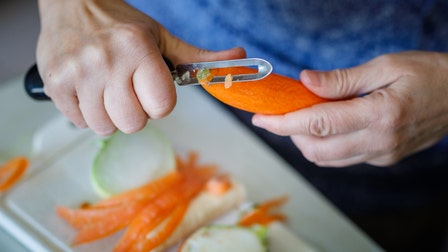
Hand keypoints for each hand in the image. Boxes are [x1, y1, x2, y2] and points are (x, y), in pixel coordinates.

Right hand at [37, 0, 245, 134]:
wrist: (73, 3)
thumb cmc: (121, 23)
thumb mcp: (163, 37)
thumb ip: (199, 56)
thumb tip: (238, 58)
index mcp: (137, 49)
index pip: (161, 106)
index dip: (160, 102)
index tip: (152, 89)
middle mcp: (106, 62)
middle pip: (133, 123)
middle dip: (136, 112)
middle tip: (128, 90)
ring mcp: (77, 75)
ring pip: (106, 127)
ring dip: (112, 115)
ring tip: (108, 90)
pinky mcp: (56, 85)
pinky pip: (81, 122)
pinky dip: (88, 113)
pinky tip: (90, 90)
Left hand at [252, 51, 447, 166]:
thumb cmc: (428, 73)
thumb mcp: (385, 66)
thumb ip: (342, 79)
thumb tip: (305, 81)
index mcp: (380, 115)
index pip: (317, 124)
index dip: (283, 123)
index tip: (261, 118)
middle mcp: (380, 142)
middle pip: (316, 150)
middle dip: (290, 135)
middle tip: (282, 114)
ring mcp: (382, 154)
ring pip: (328, 159)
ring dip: (306, 142)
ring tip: (302, 117)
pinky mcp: (385, 158)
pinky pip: (344, 158)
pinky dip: (326, 145)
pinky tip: (327, 126)